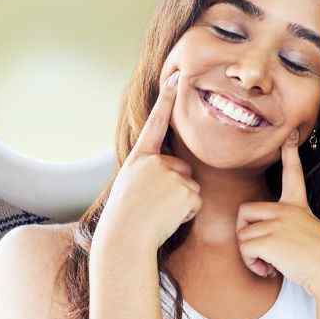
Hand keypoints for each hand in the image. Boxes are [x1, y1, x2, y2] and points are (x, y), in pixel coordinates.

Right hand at [95, 71, 201, 250]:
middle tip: (152, 204)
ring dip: (180, 202)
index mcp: (139, 159)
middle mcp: (155, 162)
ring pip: (190, 185)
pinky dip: (186, 212)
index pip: (155, 124)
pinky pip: (196, 201)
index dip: (167, 101)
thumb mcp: (132, 186)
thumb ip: (152, 171)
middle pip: (182, 168)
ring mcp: (170, 175)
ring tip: (157, 212)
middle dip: (175, 187)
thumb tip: (179, 170)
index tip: (178, 78)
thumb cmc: (126, 218)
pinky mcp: (186, 191)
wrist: (124, 240)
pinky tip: (168, 218)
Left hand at [236, 129, 319, 299]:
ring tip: (270, 265)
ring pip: (242, 236)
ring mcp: (278, 222)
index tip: (289, 135)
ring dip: (250, 256)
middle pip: (245, 211)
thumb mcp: (307, 235)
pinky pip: (245, 249)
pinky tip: (270, 271)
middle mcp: (287, 210)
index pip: (293, 174)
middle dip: (244, 233)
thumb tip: (260, 240)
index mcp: (298, 206)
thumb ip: (286, 229)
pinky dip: (252, 265)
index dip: (290, 154)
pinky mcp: (269, 239)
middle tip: (259, 251)